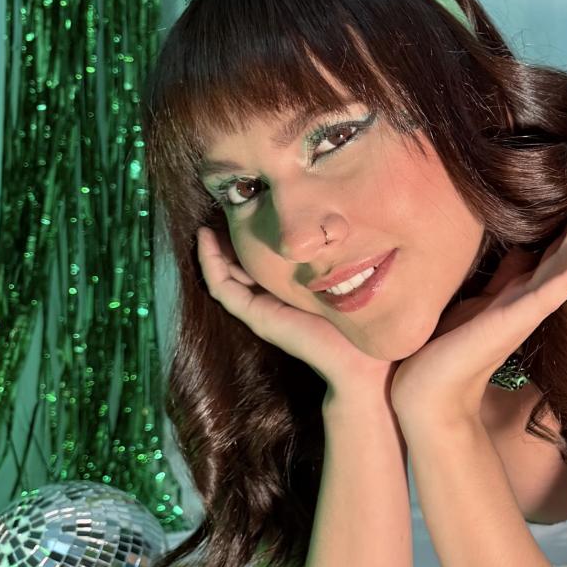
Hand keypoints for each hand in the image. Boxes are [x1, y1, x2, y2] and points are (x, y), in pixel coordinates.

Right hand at [195, 222, 396, 396]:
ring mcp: (262, 310)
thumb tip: (338, 219)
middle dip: (226, 240)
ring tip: (204, 221)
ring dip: (211, 250)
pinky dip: (211, 264)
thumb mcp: (345, 275)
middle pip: (237, 267)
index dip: (247, 236)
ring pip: (224, 276)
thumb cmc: (362, 318)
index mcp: (290, 291)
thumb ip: (335, 254)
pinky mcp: (259, 316)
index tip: (244, 206)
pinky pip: (223, 288)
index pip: (259, 261)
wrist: (362, 360)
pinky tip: (206, 239)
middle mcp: (272, 300)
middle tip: (220, 208)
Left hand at [389, 164, 566, 428]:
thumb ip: (505, 276)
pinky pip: (547, 295)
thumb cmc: (449, 347)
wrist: (428, 395)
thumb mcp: (479, 298)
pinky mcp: (511, 323)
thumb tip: (521, 246)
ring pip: (566, 261)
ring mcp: (526, 309)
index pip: (559, 241)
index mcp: (524, 288)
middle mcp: (532, 296)